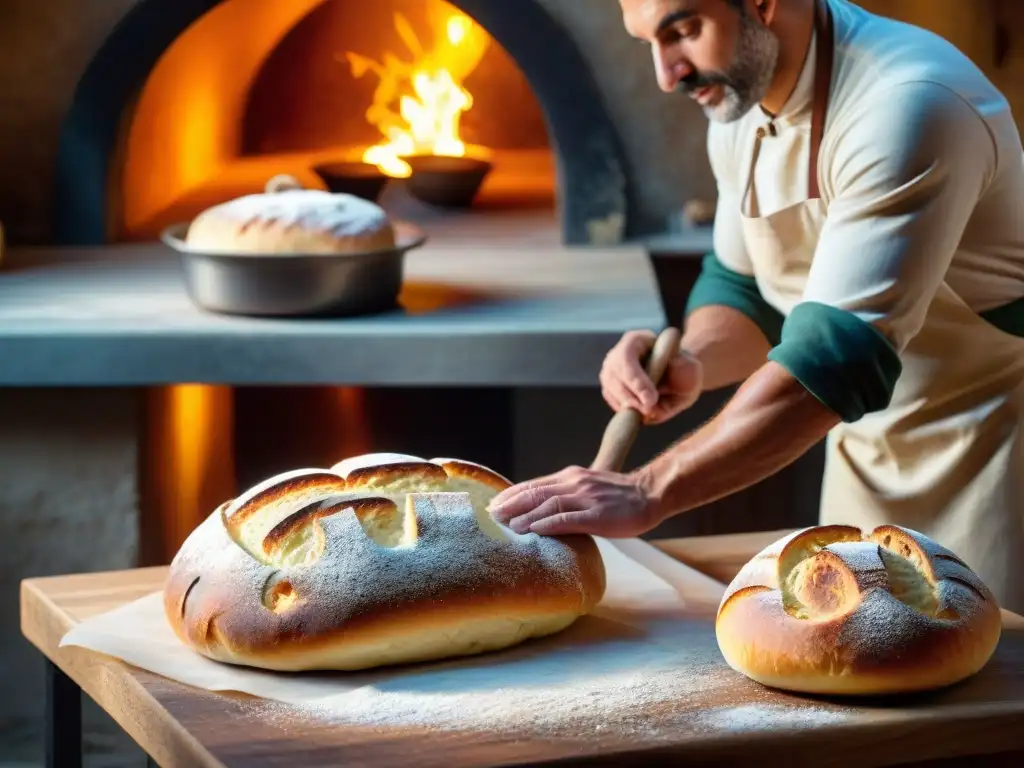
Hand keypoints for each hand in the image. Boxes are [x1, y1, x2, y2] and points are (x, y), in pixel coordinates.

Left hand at [487, 465, 662, 537]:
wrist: (649, 495)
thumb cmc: (617, 497)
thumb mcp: (587, 488)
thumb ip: (566, 495)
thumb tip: (539, 509)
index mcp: (571, 477)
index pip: (534, 484)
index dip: (512, 494)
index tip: (494, 503)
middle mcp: (575, 483)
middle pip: (536, 492)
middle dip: (511, 504)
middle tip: (492, 515)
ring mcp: (587, 498)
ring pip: (549, 505)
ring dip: (526, 515)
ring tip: (508, 527)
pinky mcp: (598, 515)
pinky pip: (569, 519)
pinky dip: (548, 524)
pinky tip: (534, 531)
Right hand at [600, 330, 702, 424]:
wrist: (676, 379)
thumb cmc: (683, 370)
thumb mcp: (691, 366)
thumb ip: (685, 366)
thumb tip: (673, 365)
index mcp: (636, 340)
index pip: (626, 358)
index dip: (636, 380)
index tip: (651, 399)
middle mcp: (617, 354)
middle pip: (612, 376)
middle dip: (630, 397)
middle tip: (649, 410)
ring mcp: (610, 372)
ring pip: (610, 390)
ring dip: (628, 406)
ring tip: (649, 413)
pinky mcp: (609, 389)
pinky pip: (613, 402)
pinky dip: (626, 411)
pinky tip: (643, 412)